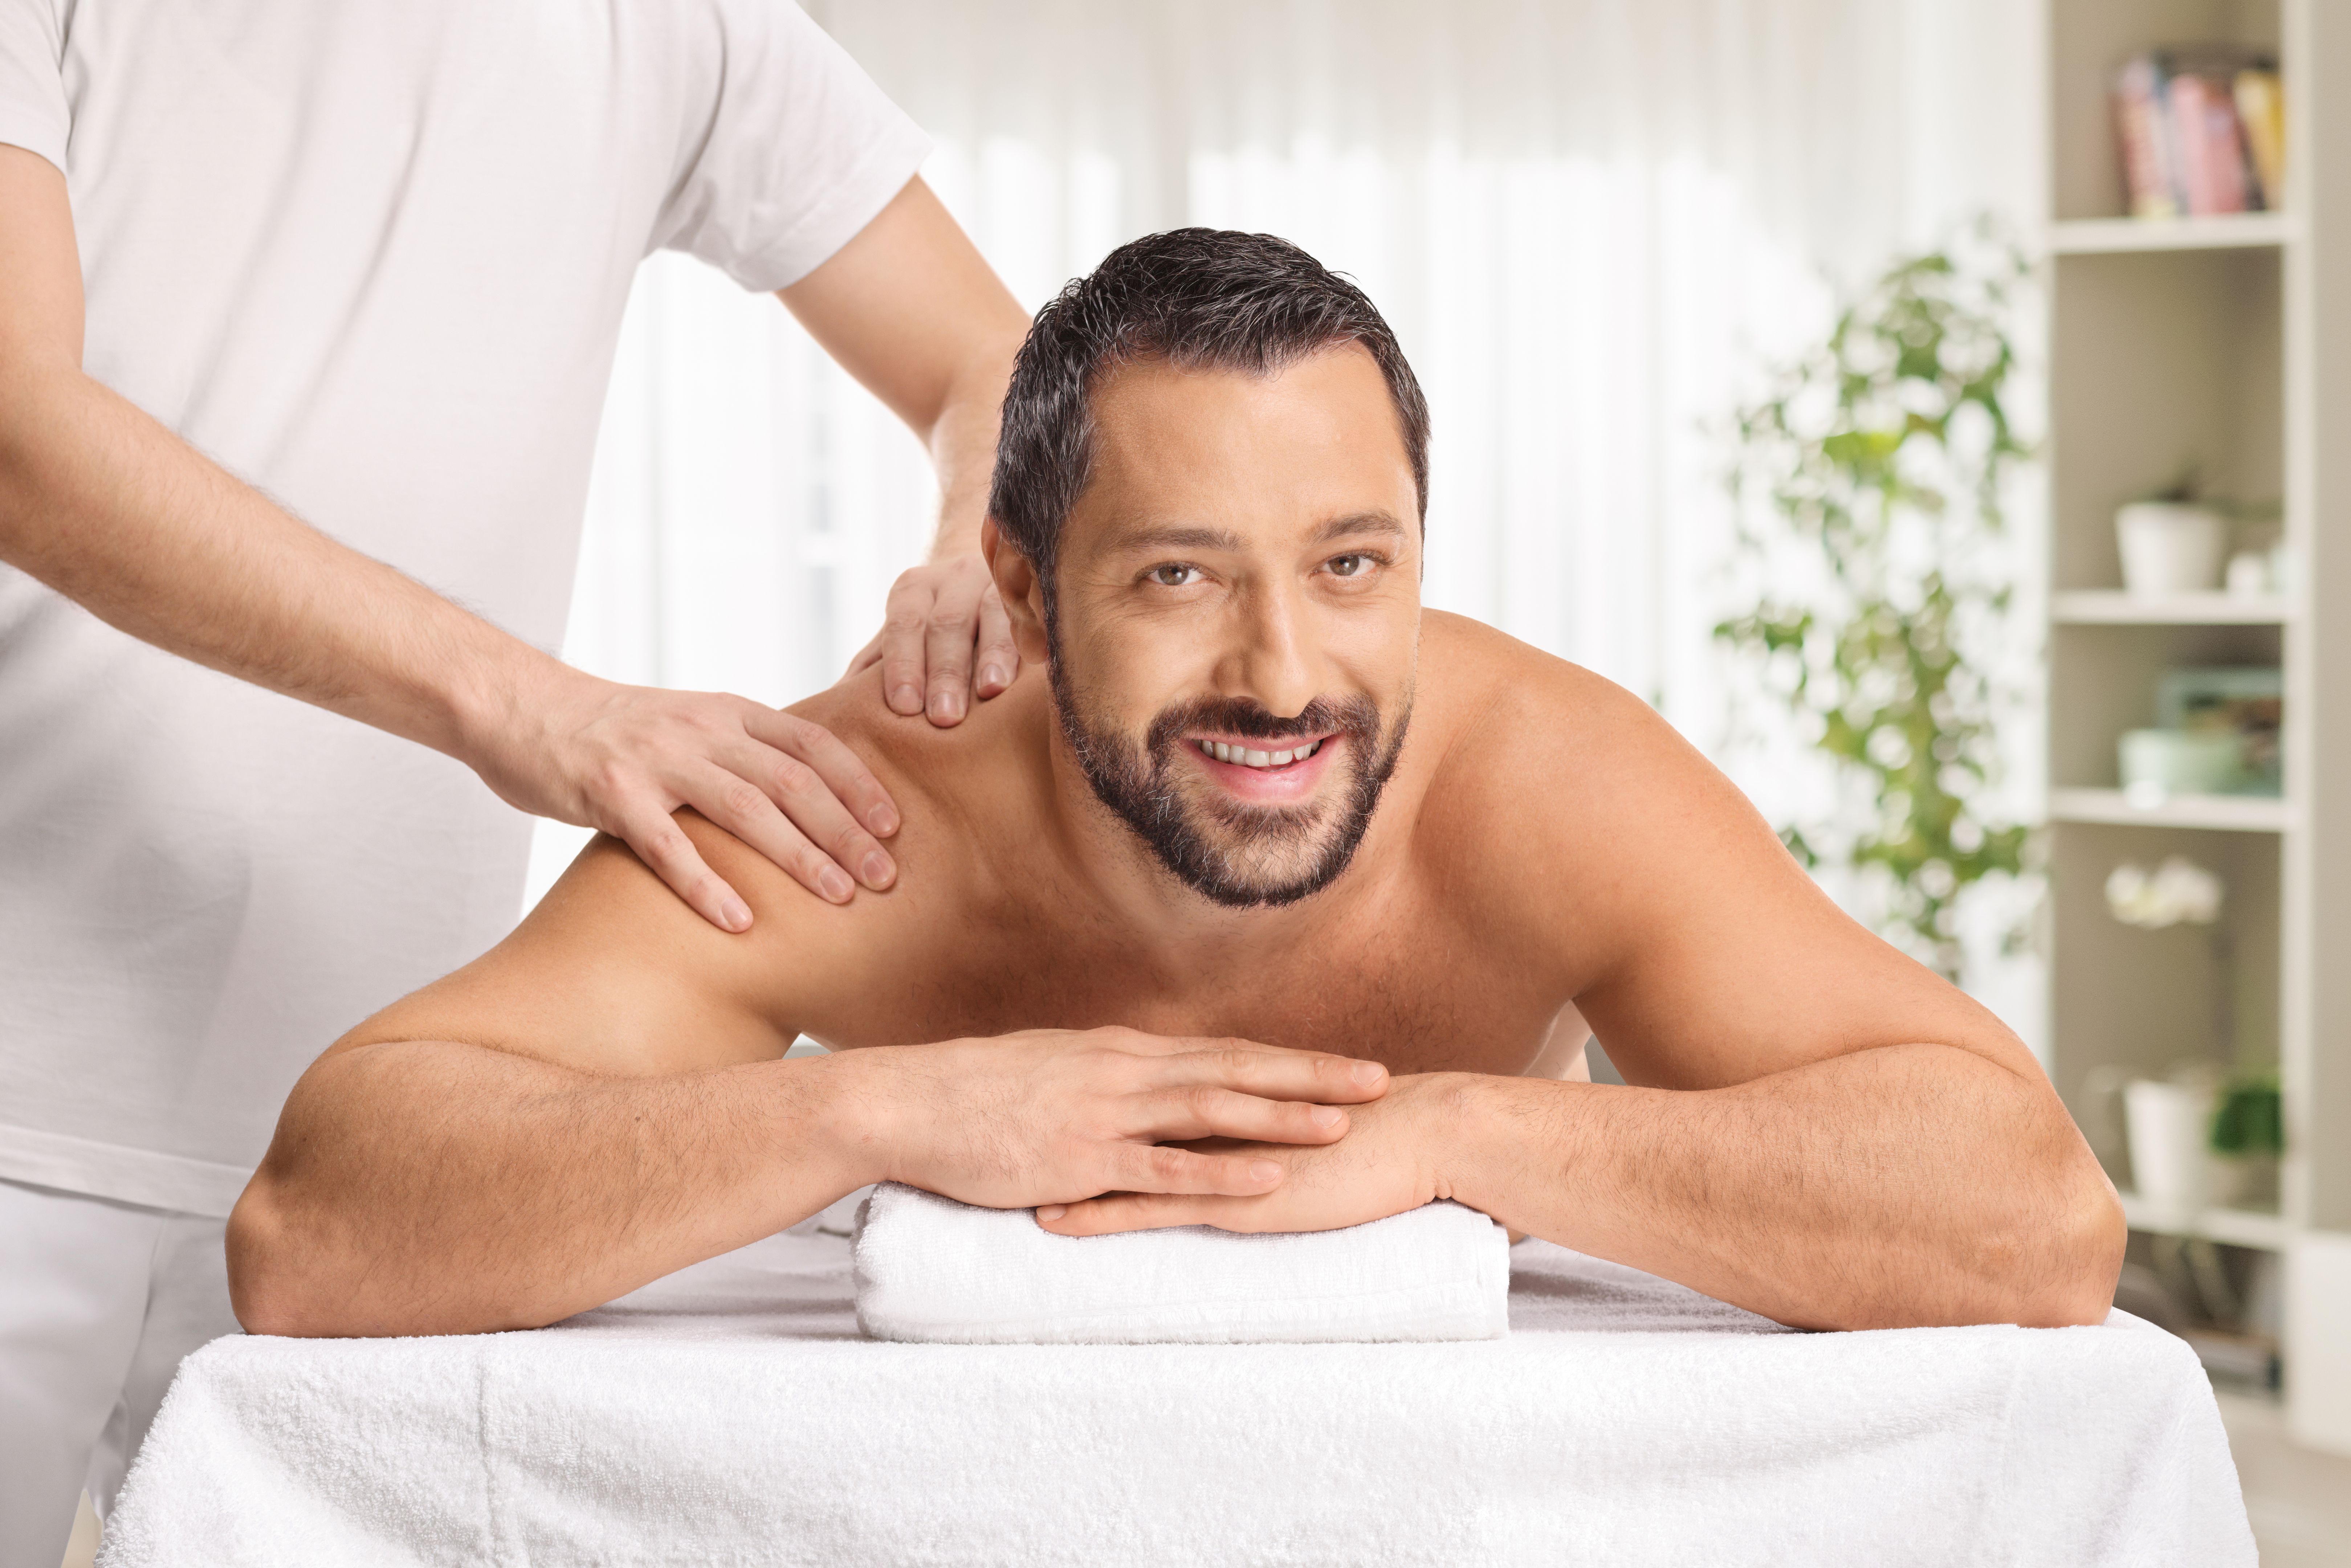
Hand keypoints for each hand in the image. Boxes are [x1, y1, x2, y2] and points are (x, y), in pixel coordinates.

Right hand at [465, 663, 900, 930]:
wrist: (522, 707)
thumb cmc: (616, 731)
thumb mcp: (691, 724)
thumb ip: (743, 753)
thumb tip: (808, 802)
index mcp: (728, 713)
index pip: (812, 744)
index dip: (858, 786)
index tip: (895, 827)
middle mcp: (701, 731)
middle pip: (793, 782)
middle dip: (846, 831)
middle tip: (885, 878)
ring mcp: (656, 761)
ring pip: (745, 810)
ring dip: (797, 856)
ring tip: (837, 898)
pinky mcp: (611, 793)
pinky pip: (668, 846)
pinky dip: (706, 885)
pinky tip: (739, 923)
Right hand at [839, 1028, 1391, 1209]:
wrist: (909, 1102)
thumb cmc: (975, 1093)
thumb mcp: (1053, 1072)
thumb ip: (1105, 1080)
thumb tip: (1141, 1088)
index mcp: (1122, 1053)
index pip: (1223, 1053)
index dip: (1289, 1059)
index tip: (1346, 1064)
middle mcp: (1125, 1072)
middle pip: (1236, 1068)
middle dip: (1310, 1074)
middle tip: (1379, 1078)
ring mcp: (1105, 1114)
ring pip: (1213, 1111)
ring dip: (1282, 1115)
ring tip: (1344, 1121)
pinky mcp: (1082, 1160)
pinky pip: (1164, 1169)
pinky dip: (1220, 1173)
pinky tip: (1266, 1177)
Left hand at [845, 553, 1019, 725]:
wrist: (984, 575)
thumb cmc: (932, 625)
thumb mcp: (900, 636)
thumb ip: (874, 666)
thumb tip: (834, 710)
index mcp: (913, 590)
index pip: (905, 626)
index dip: (905, 665)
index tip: (905, 706)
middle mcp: (954, 579)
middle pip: (948, 624)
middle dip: (946, 672)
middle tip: (944, 717)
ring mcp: (998, 583)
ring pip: (994, 616)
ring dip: (993, 656)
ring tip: (991, 692)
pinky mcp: (1035, 593)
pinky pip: (1036, 615)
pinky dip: (1035, 639)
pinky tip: (1038, 664)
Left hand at [1036, 1073, 1467, 1235]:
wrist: (1429, 1134)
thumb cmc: (1382, 1130)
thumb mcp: (1308, 1117)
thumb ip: (1269, 1117)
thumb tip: (1246, 1119)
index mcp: (1228, 1094)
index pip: (1145, 1085)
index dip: (1088, 1088)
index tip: (1037, 1088)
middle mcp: (1212, 1116)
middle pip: (1115, 1110)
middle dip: (1052, 1114)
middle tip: (991, 1117)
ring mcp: (1218, 1155)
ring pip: (1118, 1157)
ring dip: (1057, 1165)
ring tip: (997, 1174)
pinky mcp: (1234, 1196)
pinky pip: (1152, 1207)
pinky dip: (1099, 1213)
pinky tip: (1055, 1222)